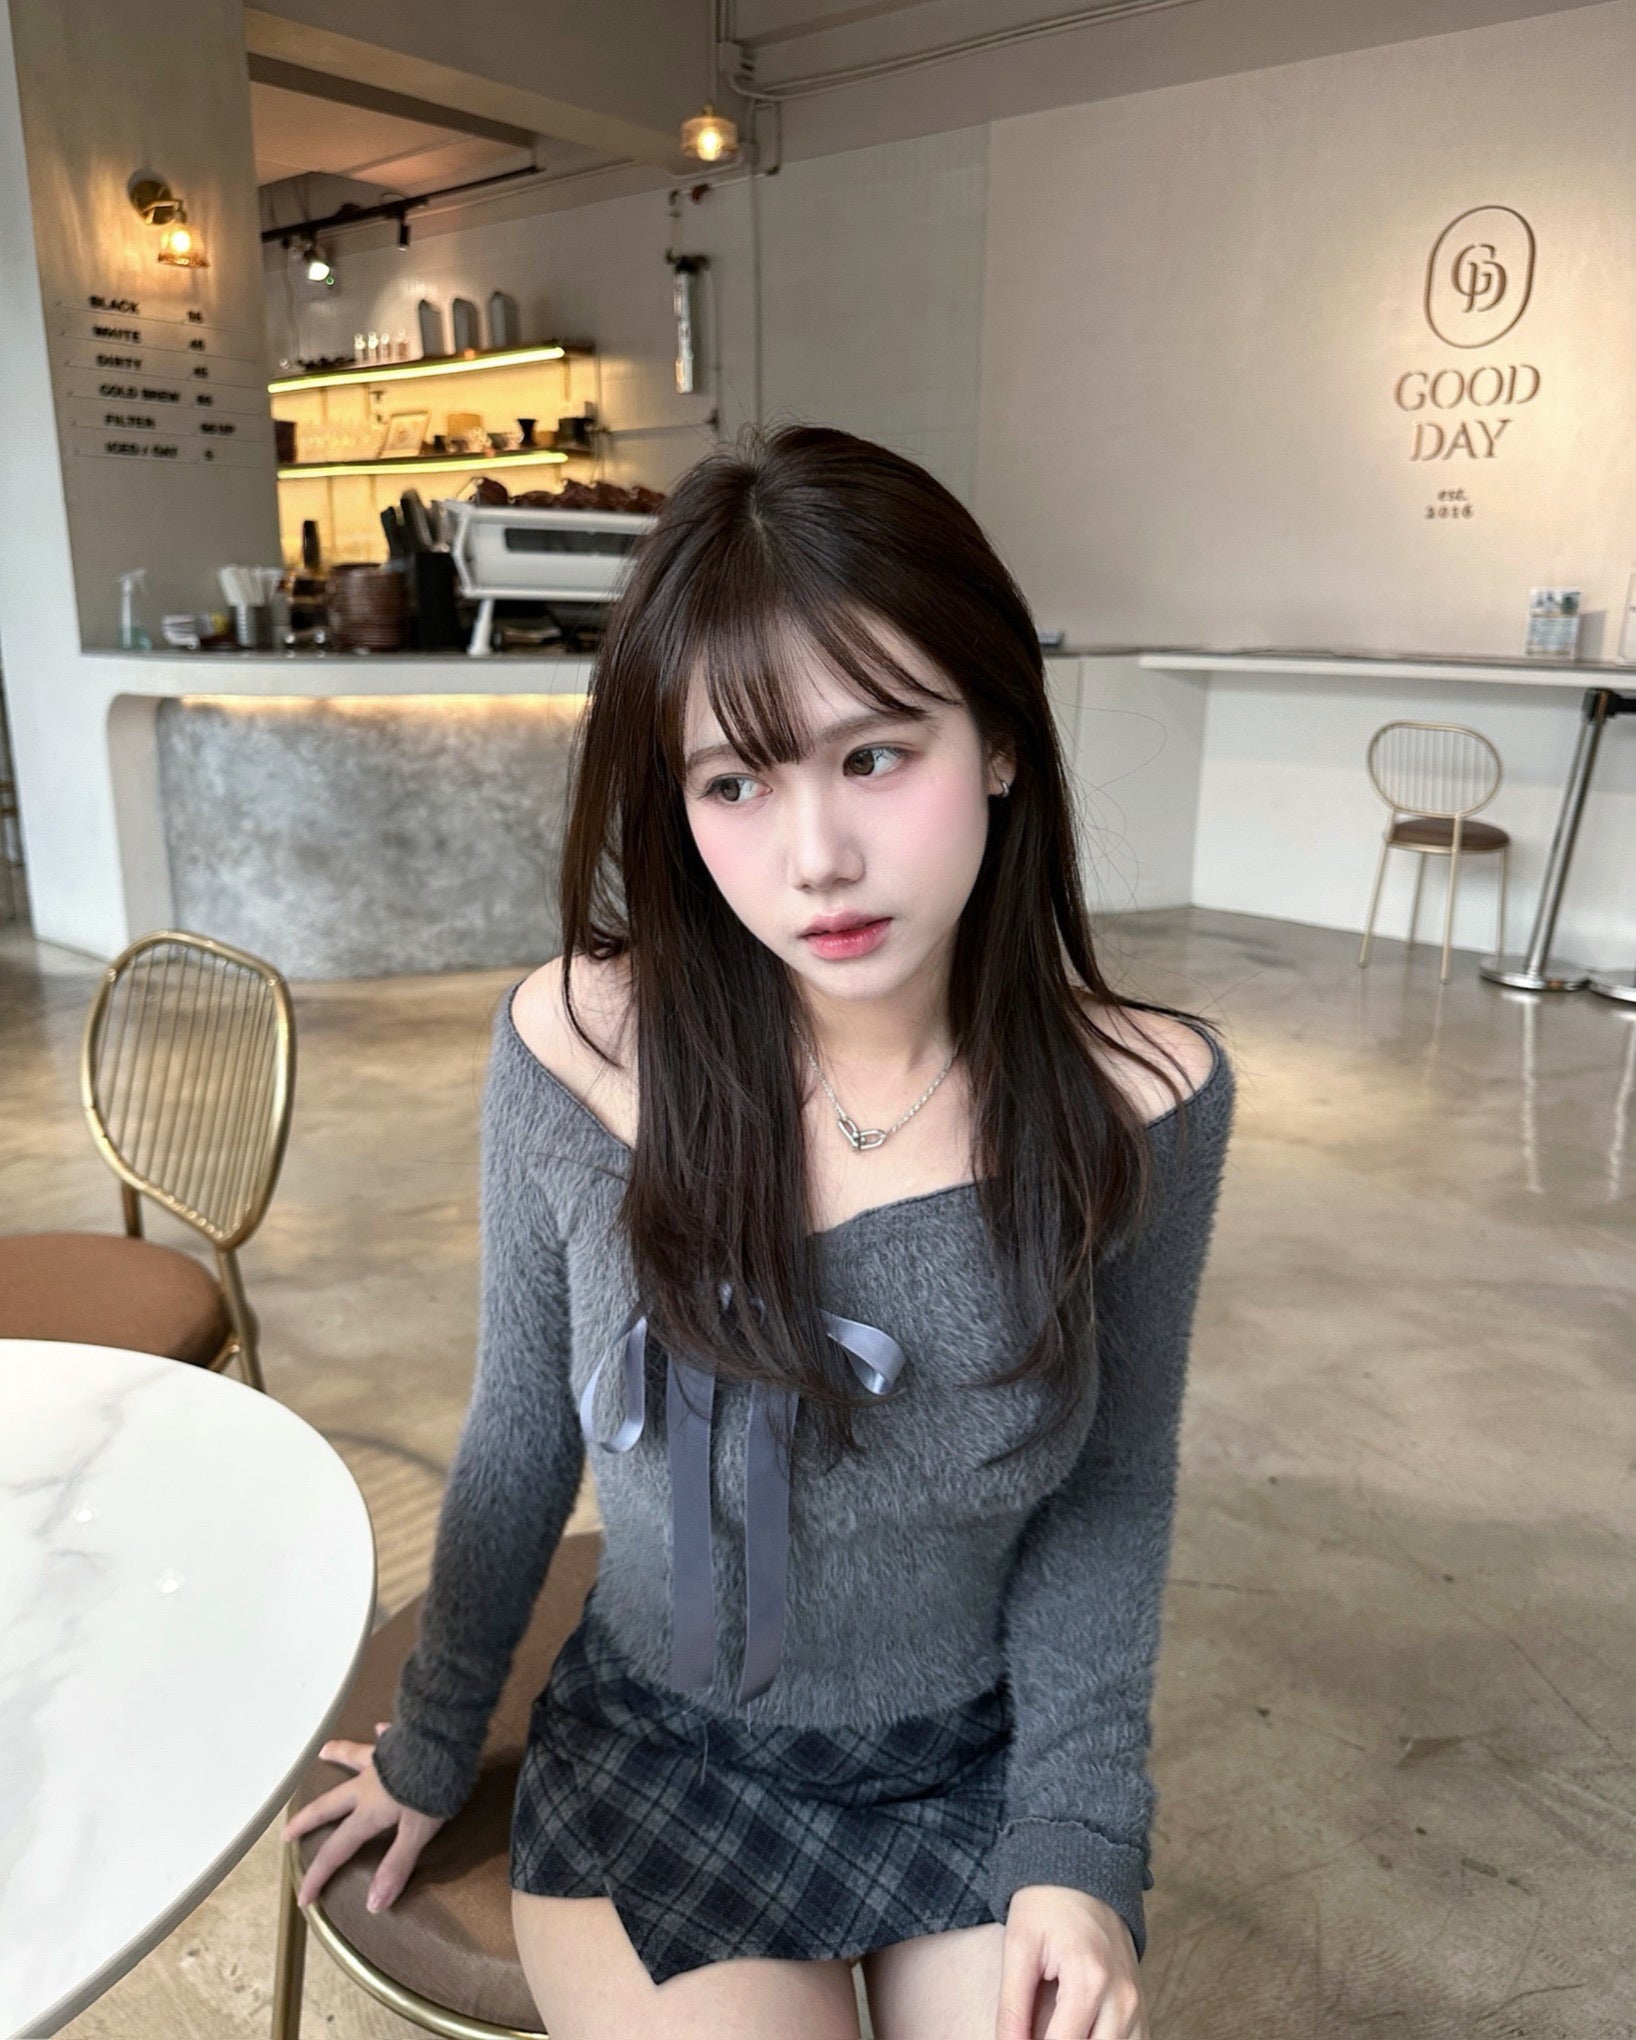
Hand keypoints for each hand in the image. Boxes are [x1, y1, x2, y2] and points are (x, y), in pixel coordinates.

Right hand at [280, 1720, 447, 1913]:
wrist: (444, 1740)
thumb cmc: (433, 1789)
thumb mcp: (417, 1833)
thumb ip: (396, 1865)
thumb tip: (372, 1905)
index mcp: (368, 1812)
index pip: (336, 1849)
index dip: (318, 1875)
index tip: (302, 1898)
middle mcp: (367, 1786)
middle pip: (329, 1805)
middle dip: (308, 1820)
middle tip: (287, 1831)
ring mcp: (382, 1760)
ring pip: (352, 1759)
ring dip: (338, 1757)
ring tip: (324, 1752)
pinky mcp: (401, 1741)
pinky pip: (385, 1739)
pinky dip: (381, 1735)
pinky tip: (380, 1728)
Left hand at [995, 1886, 1145, 2039]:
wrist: (1082, 1870)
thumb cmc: (1045, 1906)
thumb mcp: (1018, 1948)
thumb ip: (1013, 2008)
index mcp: (1089, 1981)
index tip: (1018, 2039)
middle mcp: (1122, 1998)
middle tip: (1035, 2029)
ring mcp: (1137, 2003)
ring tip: (1055, 2025)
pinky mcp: (1141, 2005)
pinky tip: (1080, 2031)